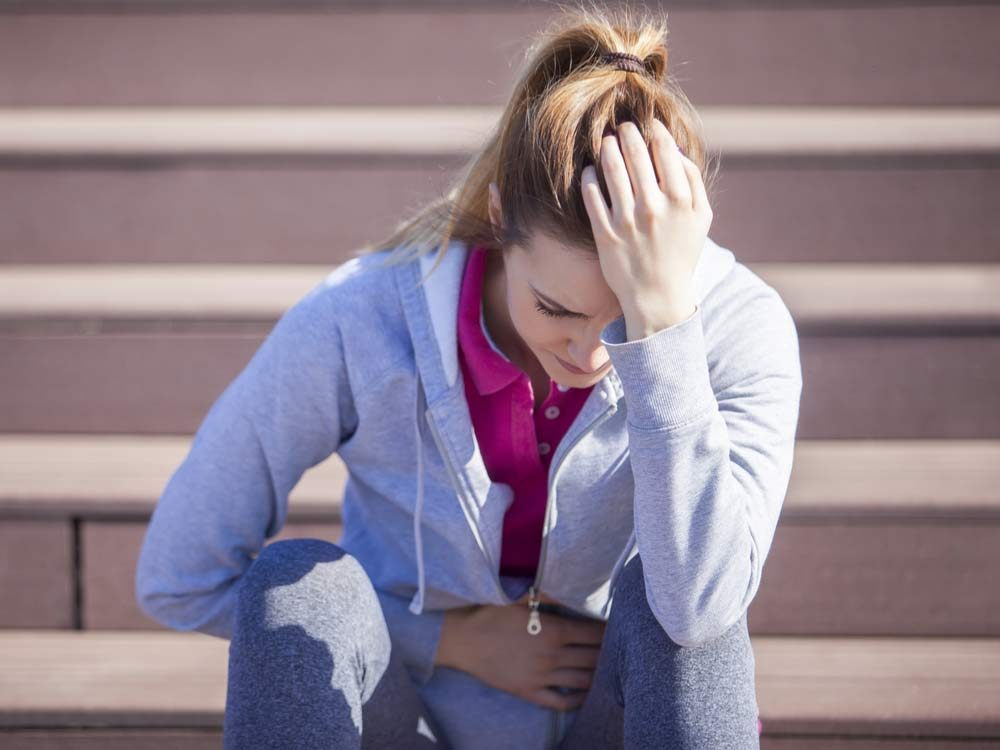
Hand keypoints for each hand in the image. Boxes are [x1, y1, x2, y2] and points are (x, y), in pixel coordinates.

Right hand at [436, 598, 605, 711]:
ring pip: (583, 680)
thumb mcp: (521, 599)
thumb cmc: (492, 614)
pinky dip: (578, 699)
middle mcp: (552, 655)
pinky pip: (561, 702)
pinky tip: (585, 692)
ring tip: (606, 668)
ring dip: (598, 674)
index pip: (594, 633)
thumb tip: (569, 586)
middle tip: (617, 647)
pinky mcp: (530, 692)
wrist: (464, 640)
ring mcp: (542, 676)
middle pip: (593, 657)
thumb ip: (548, 595)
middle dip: (608, 652)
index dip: (608, 631)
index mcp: (553, 630)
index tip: (616, 627)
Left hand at [581, 119, 712, 338]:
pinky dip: (590, 176)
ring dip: (607, 148)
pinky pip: (592, 195)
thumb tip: (675, 149)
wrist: (658, 296)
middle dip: (627, 133)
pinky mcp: (605, 234)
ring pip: (611, 169)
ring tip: (606, 142)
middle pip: (635, 154)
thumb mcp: (702, 218)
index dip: (653, 130)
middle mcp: (654, 208)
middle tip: (622, 128)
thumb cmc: (681, 252)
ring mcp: (627, 221)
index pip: (664, 150)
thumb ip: (693, 181)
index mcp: (681, 200)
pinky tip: (591, 170)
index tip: (647, 125)